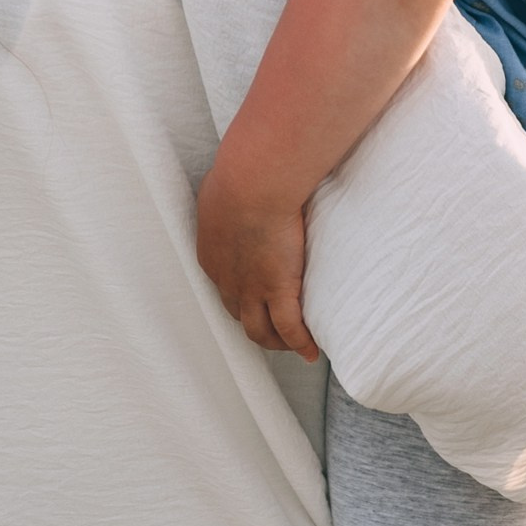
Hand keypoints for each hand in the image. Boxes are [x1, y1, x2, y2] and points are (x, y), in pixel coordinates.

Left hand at [195, 159, 321, 361]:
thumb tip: (228, 189)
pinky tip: (312, 350)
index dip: (242, 299)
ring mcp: (252, 289)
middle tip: (275, 330)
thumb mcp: (223, 190)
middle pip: (240, 316)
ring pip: (261, 331)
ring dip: (277, 342)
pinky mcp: (278, 290)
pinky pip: (290, 328)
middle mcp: (227, 281)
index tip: (257, 301)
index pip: (225, 290)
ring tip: (295, 345)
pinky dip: (300, 343)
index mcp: (213, 258)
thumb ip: (226, 199)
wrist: (252, 184)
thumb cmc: (240, 175)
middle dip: (258, 326)